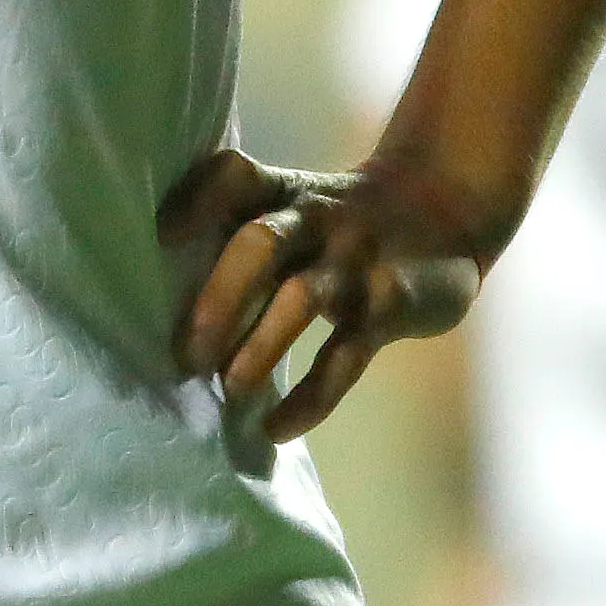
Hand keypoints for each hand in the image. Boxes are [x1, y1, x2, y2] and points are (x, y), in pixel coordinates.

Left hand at [160, 147, 490, 447]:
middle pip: (261, 242)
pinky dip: (311, 397)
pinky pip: (347, 354)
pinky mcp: (391, 305)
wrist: (446, 208)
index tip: (159, 235)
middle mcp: (317, 217)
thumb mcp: (299, 203)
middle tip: (184, 355)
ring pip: (304, 297)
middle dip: (218, 298)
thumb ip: (244, 230)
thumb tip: (159, 295)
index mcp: (284, 191)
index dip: (194, 201)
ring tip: (229, 390)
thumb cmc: (340, 221)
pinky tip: (277, 428)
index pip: (233, 177)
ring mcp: (357, 260)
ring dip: (260, 345)